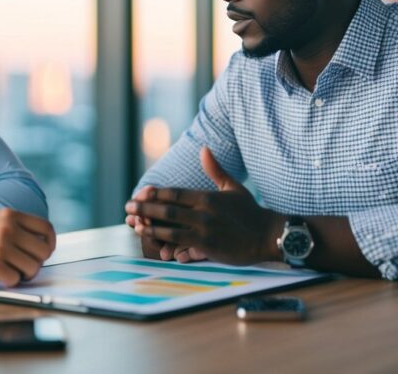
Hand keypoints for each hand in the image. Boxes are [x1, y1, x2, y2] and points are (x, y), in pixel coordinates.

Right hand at [0, 208, 55, 286]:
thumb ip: (17, 229)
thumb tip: (44, 247)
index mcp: (10, 215)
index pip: (46, 228)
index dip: (49, 243)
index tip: (44, 252)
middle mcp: (8, 227)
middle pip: (43, 251)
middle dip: (36, 263)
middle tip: (22, 266)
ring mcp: (0, 245)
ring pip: (33, 268)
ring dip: (23, 274)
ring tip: (9, 271)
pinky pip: (15, 280)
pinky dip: (8, 282)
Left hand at [125, 147, 283, 264]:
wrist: (269, 234)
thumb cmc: (250, 211)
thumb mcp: (232, 187)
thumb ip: (215, 169)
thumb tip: (204, 149)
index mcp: (207, 197)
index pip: (174, 193)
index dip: (154, 193)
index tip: (139, 193)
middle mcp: (204, 213)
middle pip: (167, 209)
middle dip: (145, 208)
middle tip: (128, 207)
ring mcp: (205, 231)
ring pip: (171, 229)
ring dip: (150, 228)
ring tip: (135, 225)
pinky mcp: (209, 248)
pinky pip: (184, 247)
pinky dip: (169, 248)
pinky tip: (156, 248)